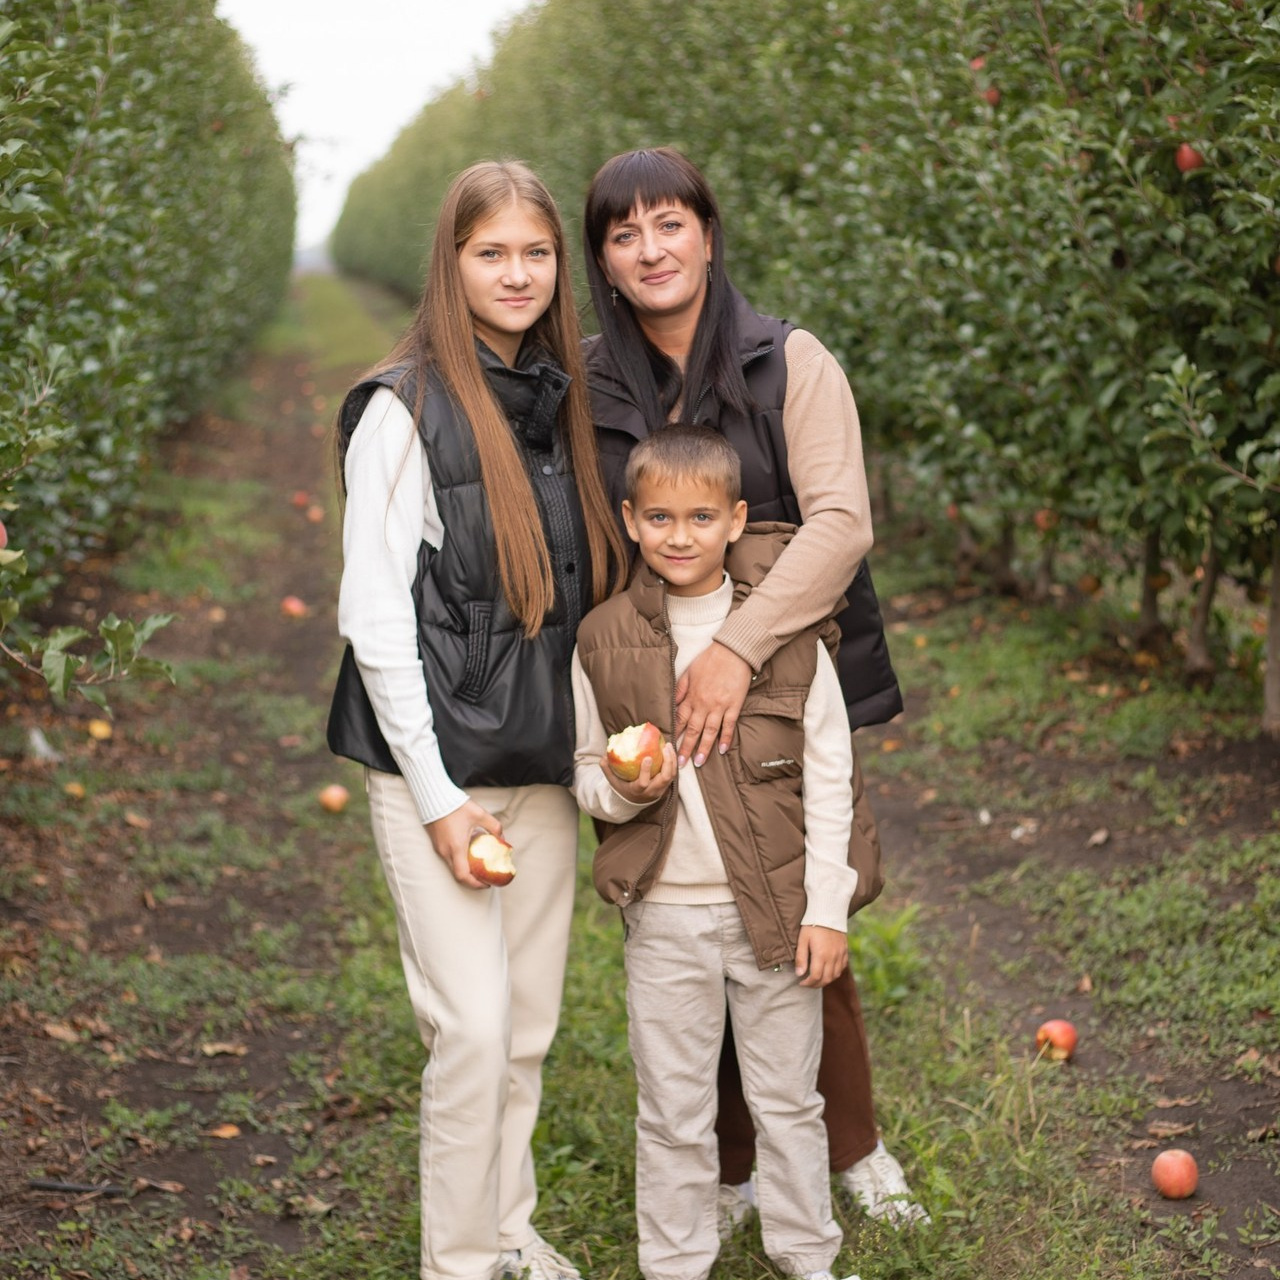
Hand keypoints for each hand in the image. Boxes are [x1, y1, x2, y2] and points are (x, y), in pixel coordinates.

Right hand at [425, 800, 501, 889]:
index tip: (487, 883)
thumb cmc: (456, 806)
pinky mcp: (436, 844)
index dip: (476, 884)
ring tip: (478, 867)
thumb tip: (503, 838)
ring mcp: (438, 849)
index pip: (463, 875)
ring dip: (465, 870)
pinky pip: (448, 859)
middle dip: (472, 880)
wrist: (434, 798)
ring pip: (452, 867)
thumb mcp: (480, 814)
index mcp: (456, 847)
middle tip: (485, 877)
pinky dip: (459, 862)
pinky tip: (468, 854)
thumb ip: (494, 827)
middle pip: (458, 875)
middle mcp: (445, 851)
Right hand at [602, 740, 677, 804]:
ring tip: (668, 746)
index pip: (644, 783)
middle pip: (664, 779)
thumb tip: (603, 756)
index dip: (646, 771)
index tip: (648, 757)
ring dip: (672, 760)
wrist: (634, 801)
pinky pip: (673, 773)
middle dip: (667, 762)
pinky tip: (669, 749)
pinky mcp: (666, 785)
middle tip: (664, 747)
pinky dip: (672, 761)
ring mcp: (660, 789)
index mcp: (638, 791)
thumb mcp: (613, 781)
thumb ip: (607, 769)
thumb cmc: (622, 788)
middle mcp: (651, 791)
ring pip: (671, 775)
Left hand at [674, 642, 751, 766]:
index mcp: (691, 696)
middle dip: (686, 748)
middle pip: (693, 730)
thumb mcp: (688, 672)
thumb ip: (679, 690)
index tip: (668, 747)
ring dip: (704, 748)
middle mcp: (703, 704)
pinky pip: (729, 725)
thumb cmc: (710, 660)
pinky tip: (722, 750)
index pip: (680, 719)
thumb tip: (670, 704)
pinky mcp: (734, 705)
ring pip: (710, 731)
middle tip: (680, 764)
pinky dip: (725, 738)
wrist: (732, 651)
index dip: (674, 734)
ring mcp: (720, 706)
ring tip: (699, 762)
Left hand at [795, 925, 848, 987]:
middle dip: (816, 985)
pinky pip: (842, 967)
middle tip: (808, 984)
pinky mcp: (844, 950)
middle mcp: (832, 957)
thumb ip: (801, 958)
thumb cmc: (812, 924)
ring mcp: (840, 954)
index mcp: (821, 955)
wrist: (828, 912)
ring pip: (835, 975)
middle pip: (826, 979)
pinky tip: (828, 971)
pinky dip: (835, 973)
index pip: (816, 977)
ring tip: (817, 979)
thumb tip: (799, 974)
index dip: (808, 983)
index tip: (801, 983)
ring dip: (826, 980)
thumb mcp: (803, 939)